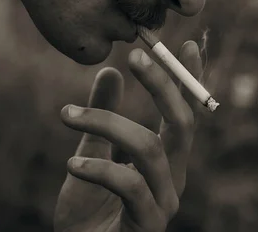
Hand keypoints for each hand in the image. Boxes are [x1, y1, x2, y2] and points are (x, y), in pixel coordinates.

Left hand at [54, 41, 201, 231]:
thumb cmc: (90, 210)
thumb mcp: (94, 152)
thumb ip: (104, 116)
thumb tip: (109, 72)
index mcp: (167, 158)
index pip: (186, 112)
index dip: (191, 79)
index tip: (189, 44)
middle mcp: (173, 176)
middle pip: (181, 122)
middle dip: (161, 85)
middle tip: (134, 56)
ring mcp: (164, 202)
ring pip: (150, 148)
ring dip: (108, 123)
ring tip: (67, 115)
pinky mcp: (147, 225)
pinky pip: (129, 186)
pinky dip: (98, 169)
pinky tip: (71, 164)